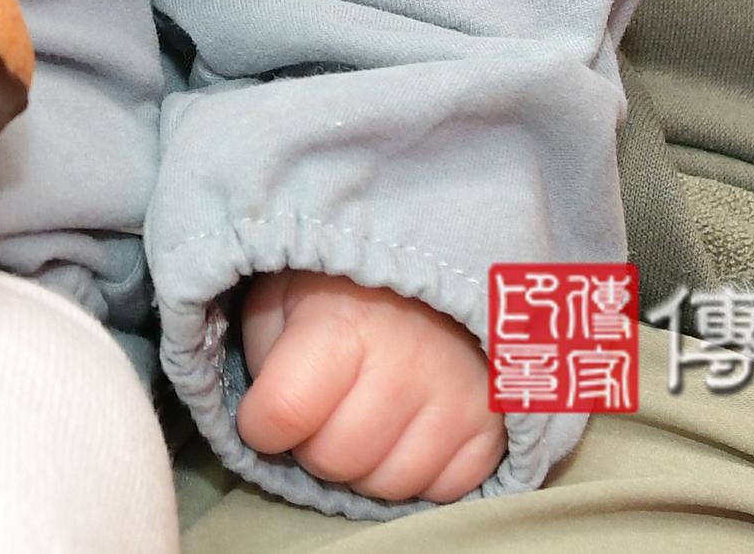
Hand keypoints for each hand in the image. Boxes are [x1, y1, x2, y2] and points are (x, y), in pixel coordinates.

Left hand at [232, 269, 506, 504]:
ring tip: (363, 421)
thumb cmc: (347, 282)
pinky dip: (418, 473)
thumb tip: (263, 416)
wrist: (444, 263)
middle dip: (312, 446)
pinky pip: (443, 490)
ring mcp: (457, 402)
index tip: (265, 412)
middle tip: (320, 413)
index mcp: (344, 326)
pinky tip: (407, 434)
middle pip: (334, 460)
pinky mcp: (494, 428)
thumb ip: (266, 349)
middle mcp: (406, 369)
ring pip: (388, 486)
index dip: (260, 423)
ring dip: (365, 465)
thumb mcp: (285, 291)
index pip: (283, 412)